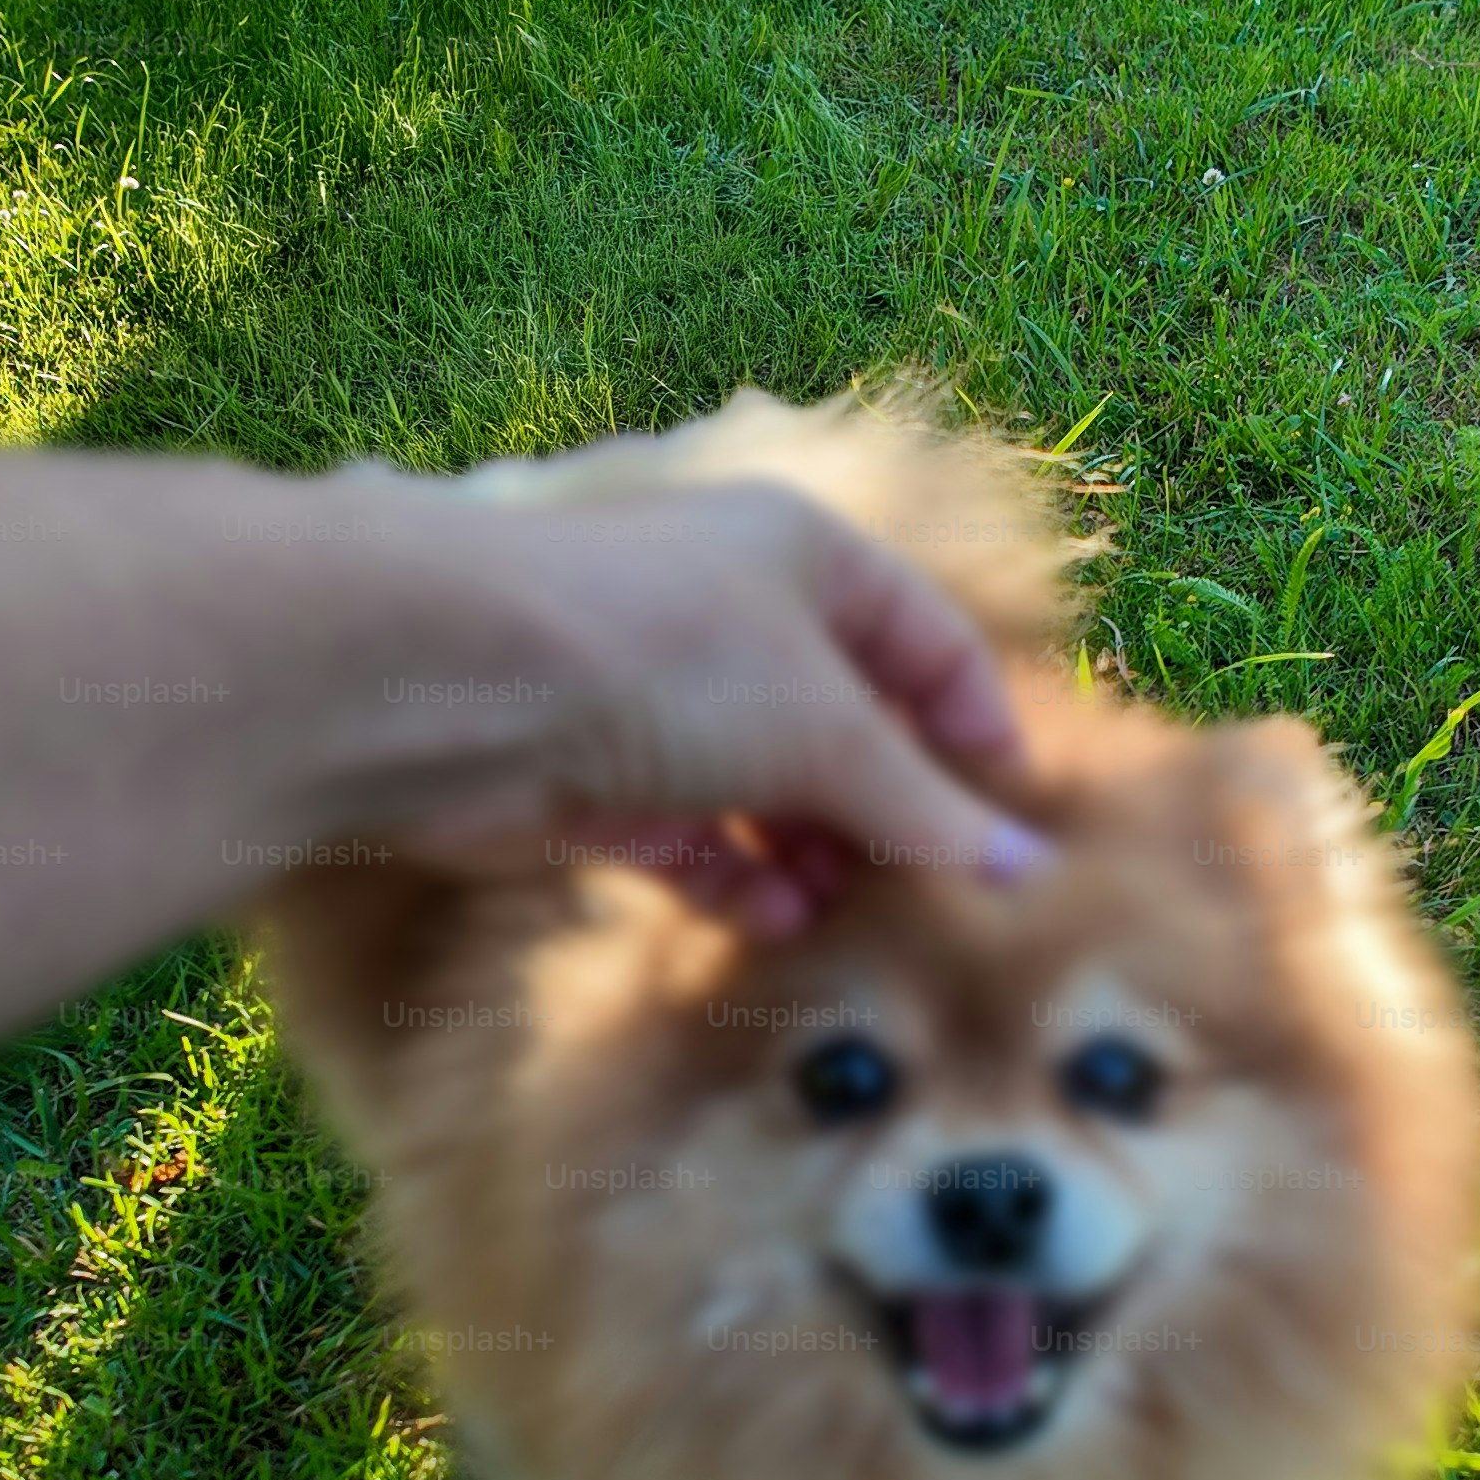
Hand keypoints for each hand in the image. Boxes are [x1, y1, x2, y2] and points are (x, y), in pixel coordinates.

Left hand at [303, 475, 1051, 933]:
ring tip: (844, 914)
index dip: (974, 722)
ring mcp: (661, 701)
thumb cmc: (665, 658)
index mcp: (805, 558)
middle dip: (887, 811)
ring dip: (812, 855)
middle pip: (846, 724)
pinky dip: (735, 879)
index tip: (1009, 816)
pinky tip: (773, 921)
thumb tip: (1025, 872)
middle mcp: (735, 618)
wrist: (455, 684)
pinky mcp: (597, 780)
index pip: (926, 637)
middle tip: (929, 893)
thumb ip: (925, 809)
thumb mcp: (826, 732)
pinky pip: (691, 837)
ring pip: (766, 789)